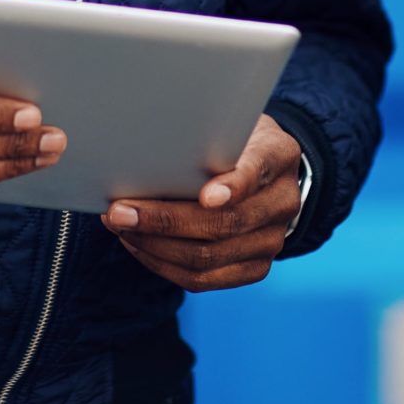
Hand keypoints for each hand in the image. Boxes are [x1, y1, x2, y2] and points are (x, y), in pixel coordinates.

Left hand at [101, 115, 303, 292]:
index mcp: (279, 155)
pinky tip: (138, 246)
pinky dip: (163, 264)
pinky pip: (204, 279)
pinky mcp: (256, 267)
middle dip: (164, 220)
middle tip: (119, 212)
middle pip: (225, 223)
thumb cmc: (230, 141)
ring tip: (121, 228)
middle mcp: (284, 201)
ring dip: (155, 246)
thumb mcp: (226, 124)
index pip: (257, 171)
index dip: (233, 186)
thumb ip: (201, 138)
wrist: (263, 170)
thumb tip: (141, 156)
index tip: (206, 196)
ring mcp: (273, 240)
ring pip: (208, 257)